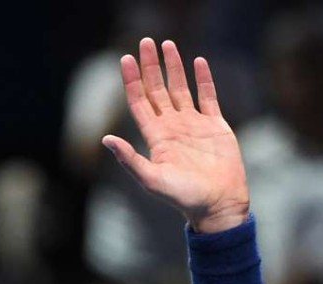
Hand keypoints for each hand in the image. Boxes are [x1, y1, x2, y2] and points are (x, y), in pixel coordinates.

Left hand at [102, 38, 248, 232]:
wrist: (217, 204)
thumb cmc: (183, 197)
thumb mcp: (151, 179)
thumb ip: (129, 159)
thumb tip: (106, 139)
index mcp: (155, 137)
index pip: (139, 102)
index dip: (131, 81)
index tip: (125, 59)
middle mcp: (172, 127)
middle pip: (157, 89)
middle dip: (150, 66)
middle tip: (145, 41)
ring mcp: (193, 125)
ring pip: (180, 88)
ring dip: (174, 67)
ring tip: (167, 44)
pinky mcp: (215, 126)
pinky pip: (208, 96)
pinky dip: (203, 79)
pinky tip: (198, 61)